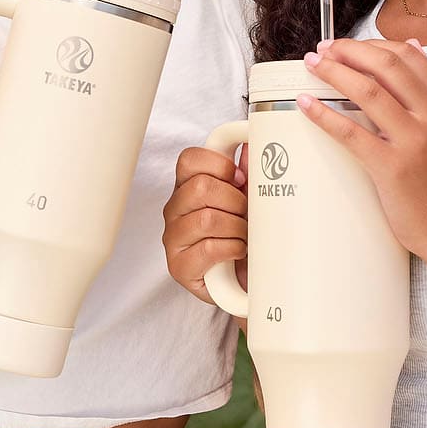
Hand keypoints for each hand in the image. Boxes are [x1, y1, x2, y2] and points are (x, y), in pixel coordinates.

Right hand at [163, 146, 247, 305]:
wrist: (247, 281)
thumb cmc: (244, 237)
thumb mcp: (248, 201)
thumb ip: (247, 174)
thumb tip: (252, 146)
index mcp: (188, 187)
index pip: (189, 159)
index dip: (219, 164)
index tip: (239, 178)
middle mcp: (175, 210)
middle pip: (200, 188)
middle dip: (234, 200)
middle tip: (245, 213)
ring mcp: (174, 238)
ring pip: (206, 219)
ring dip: (236, 228)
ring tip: (243, 236)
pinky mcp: (179, 266)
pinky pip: (208, 248)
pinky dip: (232, 248)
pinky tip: (237, 251)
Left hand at [300, 37, 426, 272]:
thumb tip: (412, 47)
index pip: (406, 55)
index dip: (370, 43)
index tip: (346, 45)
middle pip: (385, 64)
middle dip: (347, 51)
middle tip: (322, 50)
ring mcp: (414, 140)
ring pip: (367, 90)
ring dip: (333, 72)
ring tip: (312, 66)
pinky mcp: (392, 167)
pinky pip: (351, 132)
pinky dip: (324, 114)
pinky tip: (306, 104)